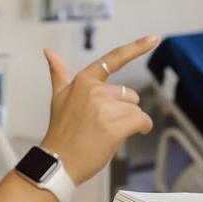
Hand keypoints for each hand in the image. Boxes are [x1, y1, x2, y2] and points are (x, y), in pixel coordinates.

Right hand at [41, 35, 159, 184]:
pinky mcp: (115, 126)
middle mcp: (94, 90)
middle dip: (122, 110)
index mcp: (83, 80)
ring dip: (128, 122)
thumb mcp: (58, 97)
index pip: (113, 59)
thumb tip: (48, 52)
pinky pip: (142, 121)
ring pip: (135, 109)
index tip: (153, 38)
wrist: (58, 162)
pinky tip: (126, 135)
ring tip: (106, 133)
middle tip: (100, 124)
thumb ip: (58, 73)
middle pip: (129, 94)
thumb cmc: (61, 131)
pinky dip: (142, 128)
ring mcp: (105, 108)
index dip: (136, 47)